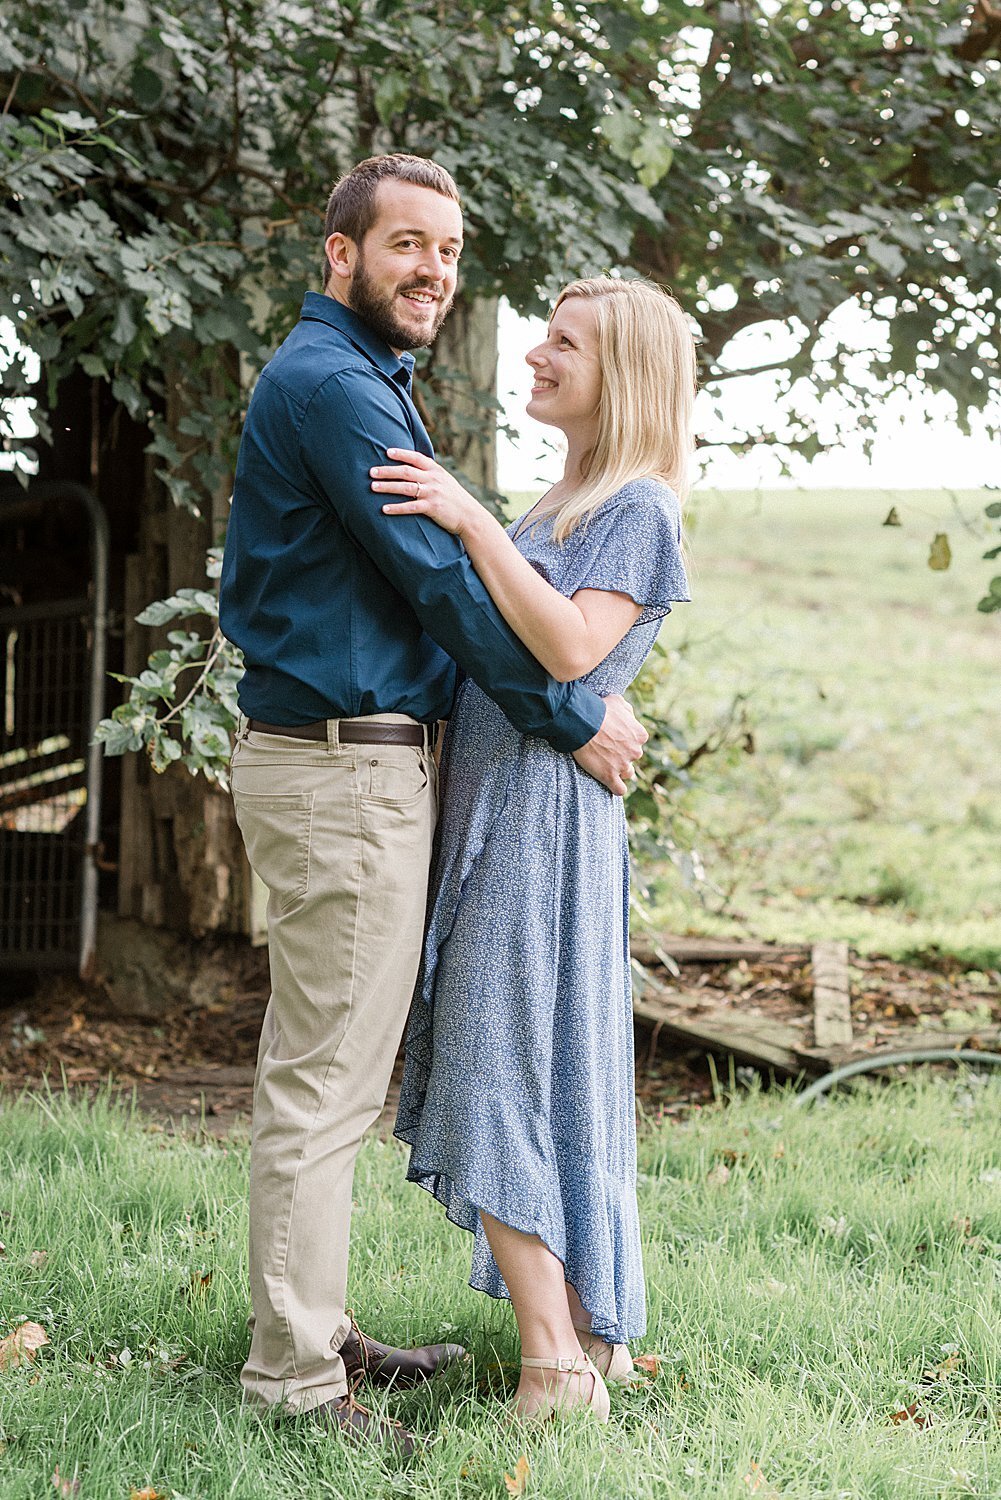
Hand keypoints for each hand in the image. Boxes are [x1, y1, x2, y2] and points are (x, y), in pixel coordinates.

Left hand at [371, 449, 485, 539]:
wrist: (470, 516)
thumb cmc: (454, 498)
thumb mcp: (445, 480)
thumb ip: (429, 473)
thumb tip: (411, 467)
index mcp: (436, 470)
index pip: (416, 458)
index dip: (401, 454)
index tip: (387, 452)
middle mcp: (433, 479)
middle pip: (406, 471)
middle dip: (387, 471)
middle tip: (371, 472)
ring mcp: (432, 493)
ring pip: (405, 488)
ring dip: (387, 487)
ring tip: (372, 487)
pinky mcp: (432, 508)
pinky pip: (410, 507)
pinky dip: (396, 508)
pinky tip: (384, 509)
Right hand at [571, 694, 647, 796]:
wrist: (582, 723)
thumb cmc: (599, 709)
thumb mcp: (618, 701)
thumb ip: (627, 711)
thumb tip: (629, 716)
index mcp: (640, 735)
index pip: (637, 742)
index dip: (626, 740)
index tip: (613, 737)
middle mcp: (635, 751)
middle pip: (632, 757)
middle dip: (622, 754)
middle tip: (606, 748)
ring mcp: (623, 765)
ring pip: (627, 774)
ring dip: (619, 770)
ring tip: (606, 765)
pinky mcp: (609, 776)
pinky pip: (619, 790)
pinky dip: (616, 788)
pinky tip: (610, 783)